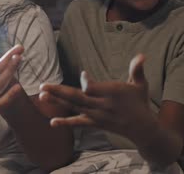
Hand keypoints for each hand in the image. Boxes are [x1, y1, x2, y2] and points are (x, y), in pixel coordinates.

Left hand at [39, 54, 158, 144]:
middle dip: (59, 91)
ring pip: (74, 107)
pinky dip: (66, 122)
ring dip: (57, 101)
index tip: (83, 74)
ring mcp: (97, 115)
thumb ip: (137, 69)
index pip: (95, 88)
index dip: (87, 82)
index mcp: (112, 93)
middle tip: (42, 85)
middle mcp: (102, 105)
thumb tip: (142, 55)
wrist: (142, 128)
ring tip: (41, 95)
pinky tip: (52, 121)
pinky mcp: (95, 123)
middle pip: (78, 98)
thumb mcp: (141, 84)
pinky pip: (78, 123)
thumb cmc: (140, 102)